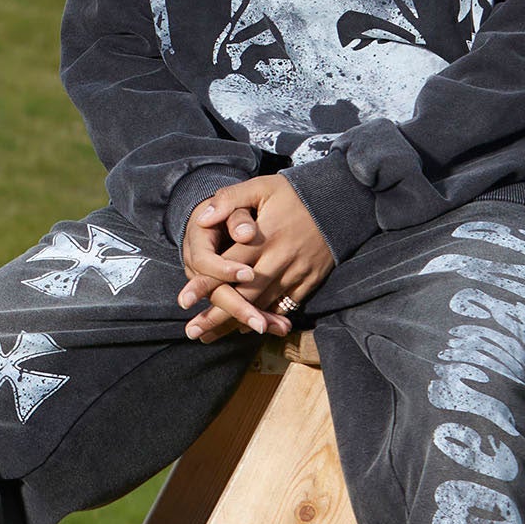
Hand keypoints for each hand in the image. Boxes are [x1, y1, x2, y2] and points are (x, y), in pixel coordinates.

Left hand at [179, 176, 333, 342]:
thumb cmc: (295, 194)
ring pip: (264, 304)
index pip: (228, 266)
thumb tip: (203, 218)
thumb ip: (230, 200)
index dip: (205, 283)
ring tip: (211, 336)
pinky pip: (286, 305)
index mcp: (264, 238)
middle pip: (244, 294)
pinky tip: (248, 327)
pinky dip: (267, 318)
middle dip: (217, 314)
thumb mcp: (262, 187)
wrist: (341, 201)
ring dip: (238, 322)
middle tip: (192, 332)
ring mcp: (297, 272)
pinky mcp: (310, 280)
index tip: (183, 300)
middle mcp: (279, 259)